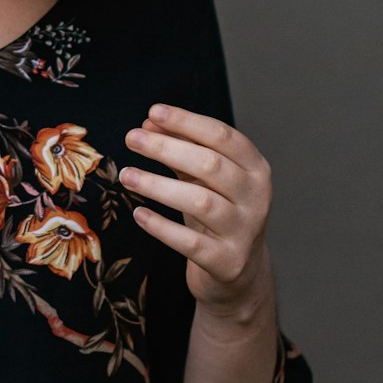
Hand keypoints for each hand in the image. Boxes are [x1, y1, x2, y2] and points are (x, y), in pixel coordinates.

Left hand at [120, 104, 273, 318]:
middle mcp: (255, 197)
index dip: (186, 121)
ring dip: (157, 185)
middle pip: (210, 165)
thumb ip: (182, 146)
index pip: (222, 135)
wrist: (240, 270)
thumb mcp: (206, 175)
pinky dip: (162, 227)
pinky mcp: (227, 262)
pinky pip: (190, 242)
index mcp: (255, 168)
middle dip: (166, 148)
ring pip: (199, 201)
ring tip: (126, 175)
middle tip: (131, 138)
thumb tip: (149, 123)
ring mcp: (244, 232)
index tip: (153, 112)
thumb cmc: (219, 209)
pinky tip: (139, 213)